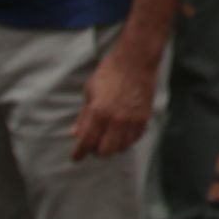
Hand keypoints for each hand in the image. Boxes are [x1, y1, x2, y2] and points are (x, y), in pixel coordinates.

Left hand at [72, 45, 157, 160]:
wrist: (136, 60)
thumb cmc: (110, 72)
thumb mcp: (90, 91)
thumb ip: (83, 116)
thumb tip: (75, 133)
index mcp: (99, 112)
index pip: (86, 142)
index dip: (79, 153)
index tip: (76, 157)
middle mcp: (116, 120)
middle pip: (104, 151)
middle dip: (96, 151)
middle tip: (93, 144)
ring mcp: (132, 121)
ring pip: (121, 148)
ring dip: (112, 146)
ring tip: (107, 137)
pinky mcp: (144, 118)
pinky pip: (134, 139)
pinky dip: (126, 140)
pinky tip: (121, 132)